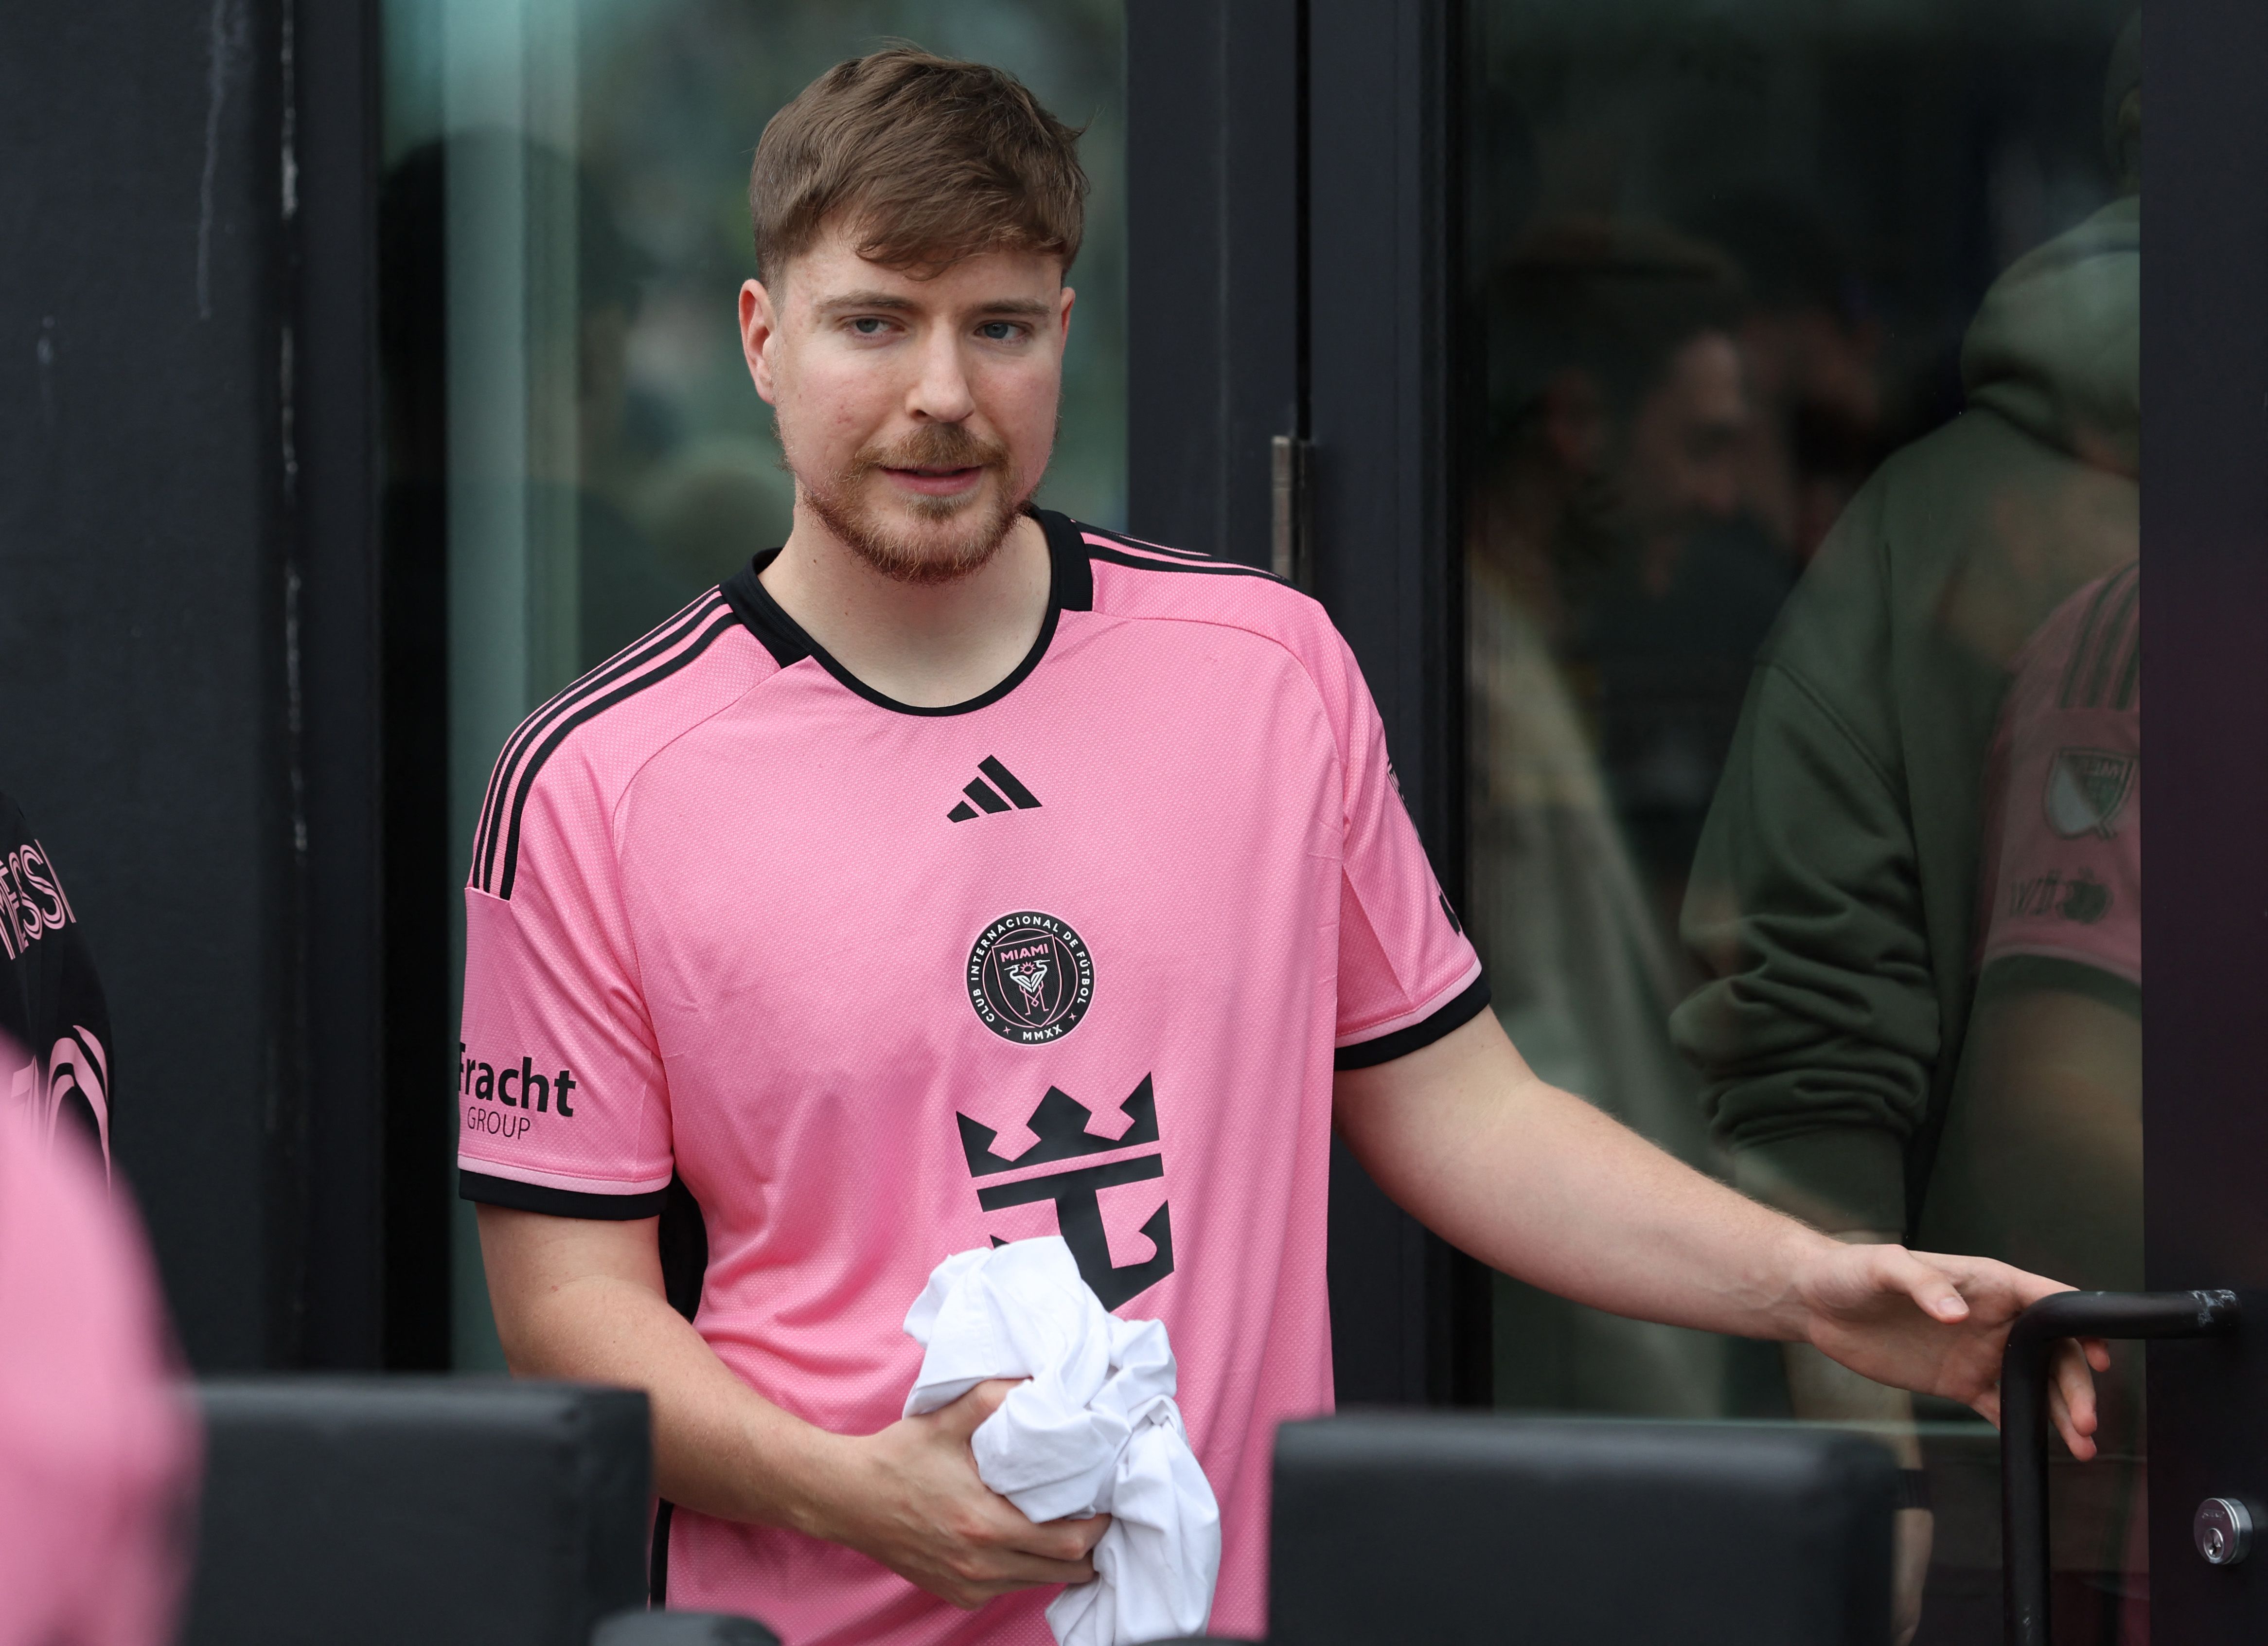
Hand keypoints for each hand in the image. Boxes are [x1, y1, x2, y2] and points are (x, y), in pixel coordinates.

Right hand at [811, 1378, 1110, 1609]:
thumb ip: (994, 1397)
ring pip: (1039, 1583)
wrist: (846, 1498)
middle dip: (1089, 1548)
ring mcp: (967, 1585)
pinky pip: (1010, 1588)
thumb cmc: (897, 1458)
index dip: (1098, 1525)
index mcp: (983, 1524)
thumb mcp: (947, 1419)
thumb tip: (1039, 1383)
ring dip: (1060, 1560)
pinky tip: (1027, 1540)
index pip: (1066, 1542)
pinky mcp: (957, 1594)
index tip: (1107, 1502)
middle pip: (1063, 1571)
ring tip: (1069, 1525)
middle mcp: (979, 1565)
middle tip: (1098, 1516)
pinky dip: (1028, 1569)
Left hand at [1795, 1242, 2110, 1458]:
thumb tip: (1955, 1311)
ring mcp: (1979, 1353)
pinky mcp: (1960, 1382)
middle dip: (2074, 1385)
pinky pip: (2002, 1406)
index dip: (2081, 1326)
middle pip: (2051, 1353)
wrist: (1818, 1304)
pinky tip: (2041, 1446)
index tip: (2101, 1356)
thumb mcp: (1883, 1266)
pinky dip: (2023, 1426)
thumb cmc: (1852, 1271)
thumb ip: (1922, 1283)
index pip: (2048, 1302)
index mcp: (1987, 1283)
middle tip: (2084, 1421)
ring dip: (2058, 1413)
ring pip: (2033, 1385)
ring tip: (2080, 1445)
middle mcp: (1993, 1319)